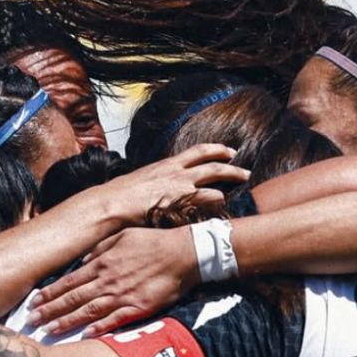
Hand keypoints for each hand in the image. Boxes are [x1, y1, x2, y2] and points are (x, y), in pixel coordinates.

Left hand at [27, 226, 196, 336]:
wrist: (183, 253)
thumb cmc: (152, 241)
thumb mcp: (121, 236)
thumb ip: (99, 250)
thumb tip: (83, 260)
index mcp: (101, 263)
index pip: (68, 282)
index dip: (49, 294)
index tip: (33, 303)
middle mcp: (108, 280)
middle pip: (72, 299)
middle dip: (50, 311)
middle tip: (31, 322)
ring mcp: (123, 295)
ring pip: (88, 312)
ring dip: (66, 322)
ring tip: (48, 331)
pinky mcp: (139, 307)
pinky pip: (115, 320)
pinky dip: (98, 328)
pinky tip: (84, 336)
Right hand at [99, 144, 247, 226]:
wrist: (112, 203)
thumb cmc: (120, 196)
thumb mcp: (140, 181)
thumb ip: (155, 182)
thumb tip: (157, 189)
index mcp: (166, 165)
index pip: (196, 152)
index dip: (215, 150)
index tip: (228, 151)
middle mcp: (176, 172)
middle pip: (211, 163)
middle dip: (231, 166)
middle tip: (245, 170)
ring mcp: (179, 187)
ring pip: (213, 181)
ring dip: (229, 183)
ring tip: (242, 186)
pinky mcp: (179, 202)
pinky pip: (205, 200)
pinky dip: (217, 202)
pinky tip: (225, 207)